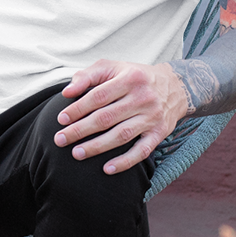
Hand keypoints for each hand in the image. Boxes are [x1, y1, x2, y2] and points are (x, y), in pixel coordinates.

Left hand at [54, 60, 190, 174]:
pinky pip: (141, 151)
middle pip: (106, 117)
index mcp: (130, 78)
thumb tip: (67, 92)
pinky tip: (107, 169)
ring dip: (97, 147)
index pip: (98, 96)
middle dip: (80, 130)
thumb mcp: (113, 67)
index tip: (60, 120)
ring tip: (76, 153)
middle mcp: (143, 98)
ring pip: (121, 135)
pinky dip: (125, 162)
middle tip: (60, 140)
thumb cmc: (135, 77)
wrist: (176, 87)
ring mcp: (152, 117)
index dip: (78, 109)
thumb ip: (88, 76)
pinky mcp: (159, 133)